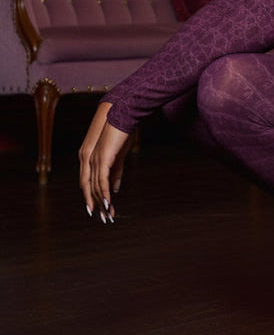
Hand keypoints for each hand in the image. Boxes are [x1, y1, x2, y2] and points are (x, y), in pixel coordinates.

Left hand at [79, 102, 133, 222]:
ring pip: (95, 187)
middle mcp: (89, 161)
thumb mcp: (119, 156)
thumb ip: (116, 173)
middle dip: (98, 205)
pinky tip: (109, 203)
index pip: (91, 184)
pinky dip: (104, 193)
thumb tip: (114, 189)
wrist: (123, 115)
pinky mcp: (102, 158)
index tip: (104, 211)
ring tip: (109, 215)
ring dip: (102, 203)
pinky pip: (101, 180)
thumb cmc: (122, 133)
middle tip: (105, 218)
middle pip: (91, 189)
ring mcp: (94, 160)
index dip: (96, 199)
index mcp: (91, 160)